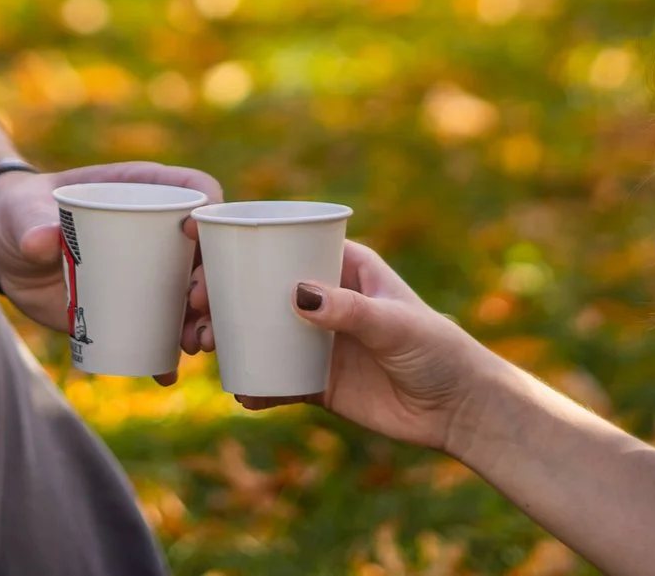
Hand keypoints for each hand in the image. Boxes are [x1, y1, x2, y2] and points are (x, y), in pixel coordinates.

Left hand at [0, 161, 223, 385]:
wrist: (4, 253)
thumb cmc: (18, 213)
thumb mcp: (22, 212)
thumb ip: (31, 222)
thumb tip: (40, 241)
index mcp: (142, 189)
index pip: (196, 190)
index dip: (207, 211)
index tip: (194, 238)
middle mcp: (156, 230)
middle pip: (205, 251)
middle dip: (213, 281)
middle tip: (197, 308)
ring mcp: (148, 271)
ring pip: (192, 296)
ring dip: (202, 322)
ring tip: (195, 345)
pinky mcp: (131, 306)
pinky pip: (160, 329)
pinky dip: (166, 352)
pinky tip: (165, 371)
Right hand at [229, 240, 500, 453]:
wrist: (459, 411)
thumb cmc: (438, 350)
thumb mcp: (394, 323)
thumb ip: (349, 310)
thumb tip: (296, 295)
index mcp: (344, 265)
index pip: (285, 243)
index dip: (243, 245)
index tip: (205, 254)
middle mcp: (326, 298)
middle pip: (260, 287)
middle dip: (221, 293)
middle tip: (195, 307)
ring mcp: (319, 341)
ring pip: (259, 331)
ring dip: (227, 336)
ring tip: (205, 348)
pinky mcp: (318, 382)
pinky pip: (275, 378)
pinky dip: (253, 382)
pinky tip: (241, 390)